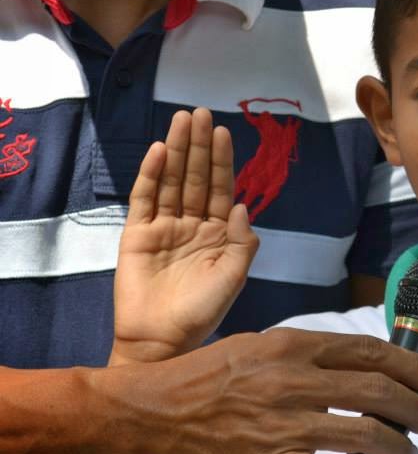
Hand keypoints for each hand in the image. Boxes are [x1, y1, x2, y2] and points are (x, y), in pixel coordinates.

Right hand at [112, 109, 258, 364]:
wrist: (161, 341)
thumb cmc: (202, 312)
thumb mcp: (233, 277)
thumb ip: (243, 242)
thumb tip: (244, 206)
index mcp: (218, 233)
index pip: (221, 188)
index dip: (222, 160)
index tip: (222, 131)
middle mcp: (192, 224)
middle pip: (196, 176)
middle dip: (198, 145)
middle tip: (198, 112)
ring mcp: (164, 227)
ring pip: (172, 180)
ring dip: (177, 150)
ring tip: (180, 120)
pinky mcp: (137, 234)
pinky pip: (145, 199)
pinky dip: (151, 174)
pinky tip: (159, 151)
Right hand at [121, 328, 417, 453]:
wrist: (159, 410)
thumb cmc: (213, 374)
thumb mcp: (264, 344)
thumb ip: (313, 354)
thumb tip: (366, 367)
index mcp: (293, 346)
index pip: (368, 351)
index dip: (409, 366)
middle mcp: (293, 382)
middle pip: (377, 390)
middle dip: (415, 407)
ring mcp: (283, 427)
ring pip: (365, 433)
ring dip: (399, 446)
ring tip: (407, 453)